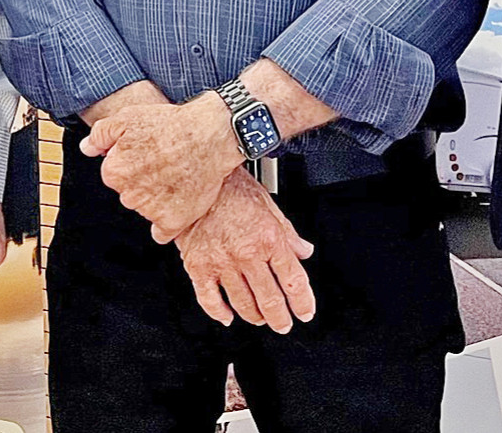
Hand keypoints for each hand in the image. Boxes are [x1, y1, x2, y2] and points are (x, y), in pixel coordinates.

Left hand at [83, 95, 240, 241]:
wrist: (209, 135)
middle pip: (130, 194)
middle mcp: (129, 195)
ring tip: (177, 176)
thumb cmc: (170, 123)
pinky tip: (178, 203)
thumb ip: (101, 134)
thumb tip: (87, 149)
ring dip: (157, 200)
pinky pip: (162, 232)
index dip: (132, 162)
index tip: (148, 154)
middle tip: (164, 164)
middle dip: (143, 182)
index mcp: (114, 172)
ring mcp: (151, 210)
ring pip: (146, 210)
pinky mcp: (173, 221)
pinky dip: (168, 222)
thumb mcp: (128, 117)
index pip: (115, 175)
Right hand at [177, 169, 314, 331]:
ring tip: (259, 319)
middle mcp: (247, 254)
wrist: (197, 177)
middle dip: (280, 318)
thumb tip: (304, 251)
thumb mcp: (268, 204)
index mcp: (269, 239)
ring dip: (255, 317)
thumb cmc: (232, 187)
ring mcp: (222, 263)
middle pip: (270, 298)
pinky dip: (219, 313)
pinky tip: (227, 317)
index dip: (302, 302)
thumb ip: (288, 233)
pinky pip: (209, 299)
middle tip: (283, 324)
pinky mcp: (198, 266)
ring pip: (243, 303)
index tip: (304, 312)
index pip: (293, 280)